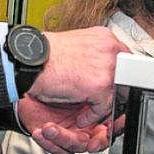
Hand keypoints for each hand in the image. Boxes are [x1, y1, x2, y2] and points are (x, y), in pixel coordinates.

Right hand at [19, 26, 123, 153]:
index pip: (124, 59)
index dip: (117, 77)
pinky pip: (103, 108)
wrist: (27, 61)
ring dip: (102, 106)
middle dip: (115, 92)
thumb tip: (101, 68)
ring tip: (87, 108)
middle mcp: (110, 48)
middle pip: (126, 77)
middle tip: (101, 101)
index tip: (111, 87)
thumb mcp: (76, 46)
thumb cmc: (43, 55)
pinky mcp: (100, 86)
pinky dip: (91, 116)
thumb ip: (93, 55)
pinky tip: (80, 115)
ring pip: (116, 94)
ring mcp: (107, 67)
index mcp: (104, 37)